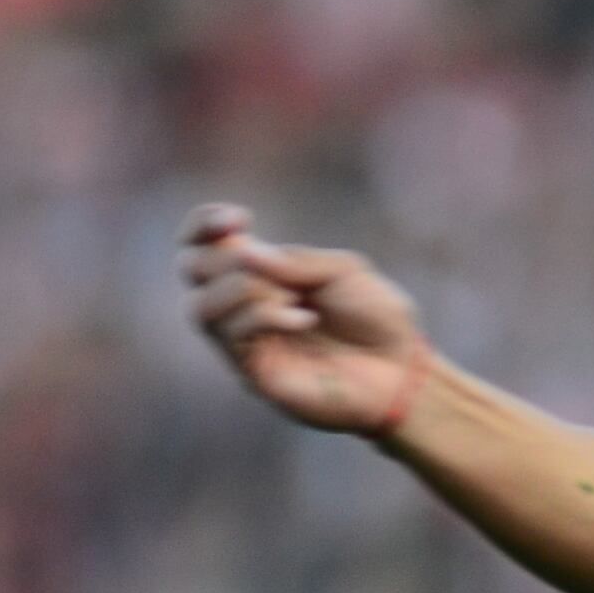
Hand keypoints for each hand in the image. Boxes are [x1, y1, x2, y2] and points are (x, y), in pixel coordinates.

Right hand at [183, 204, 431, 435]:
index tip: (241, 218)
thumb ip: (293, 260)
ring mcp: (244, 343)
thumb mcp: (342, 270)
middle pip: (190, 269)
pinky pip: (233, 336)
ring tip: (295, 299)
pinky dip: (266, 316)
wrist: (403, 372)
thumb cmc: (376, 319)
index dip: (203, 225)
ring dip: (245, 290)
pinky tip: (306, 319)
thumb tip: (244, 251)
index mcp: (258, 274)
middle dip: (228, 259)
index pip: (197, 245)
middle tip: (282, 273)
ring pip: (201, 308)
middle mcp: (240, 308)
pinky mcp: (254, 374)